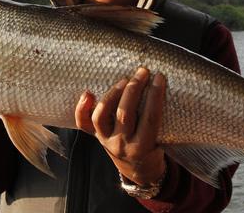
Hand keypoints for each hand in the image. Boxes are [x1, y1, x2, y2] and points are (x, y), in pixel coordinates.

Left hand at [75, 67, 166, 185]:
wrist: (138, 171)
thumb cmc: (154, 150)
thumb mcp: (162, 140)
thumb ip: (158, 119)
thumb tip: (159, 85)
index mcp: (143, 147)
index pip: (150, 117)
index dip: (155, 95)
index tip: (159, 77)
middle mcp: (121, 144)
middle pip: (124, 113)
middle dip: (134, 89)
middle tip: (142, 72)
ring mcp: (105, 140)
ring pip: (102, 116)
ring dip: (112, 95)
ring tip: (123, 80)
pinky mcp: (95, 137)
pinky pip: (83, 124)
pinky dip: (82, 108)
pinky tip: (87, 93)